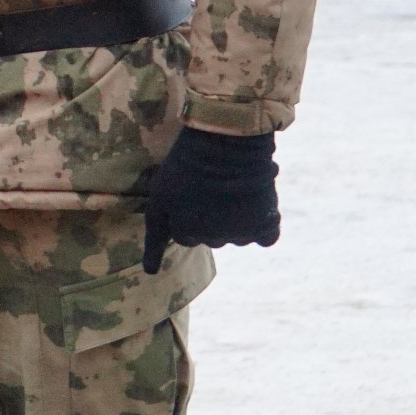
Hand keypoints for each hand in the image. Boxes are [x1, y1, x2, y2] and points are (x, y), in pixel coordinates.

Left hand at [143, 127, 280, 273]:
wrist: (226, 142)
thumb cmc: (186, 165)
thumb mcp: (159, 197)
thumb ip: (155, 235)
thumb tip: (150, 273)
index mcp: (186, 233)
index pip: (184, 235)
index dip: (185, 212)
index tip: (189, 191)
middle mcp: (213, 240)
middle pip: (211, 237)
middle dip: (209, 218)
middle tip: (210, 188)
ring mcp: (240, 234)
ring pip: (237, 236)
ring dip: (235, 220)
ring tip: (232, 189)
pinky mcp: (266, 225)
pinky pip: (265, 237)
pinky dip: (262, 226)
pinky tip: (254, 204)